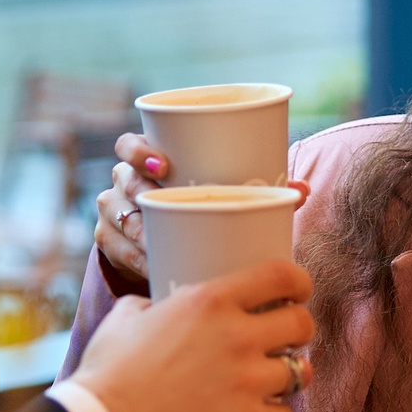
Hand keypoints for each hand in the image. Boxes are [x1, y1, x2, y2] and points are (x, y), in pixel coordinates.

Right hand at [73, 257, 313, 411]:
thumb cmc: (111, 371)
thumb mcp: (129, 315)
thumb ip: (155, 304)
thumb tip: (159, 307)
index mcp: (211, 300)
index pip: (282, 275)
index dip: (298, 283)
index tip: (297, 292)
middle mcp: (237, 336)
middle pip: (302, 324)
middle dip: (298, 331)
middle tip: (282, 341)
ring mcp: (248, 381)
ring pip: (300, 372)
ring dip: (288, 376)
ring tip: (270, 382)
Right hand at [95, 133, 311, 282]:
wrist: (161, 239)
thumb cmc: (196, 205)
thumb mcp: (219, 192)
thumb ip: (256, 188)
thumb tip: (302, 191)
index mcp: (146, 160)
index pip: (128, 145)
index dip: (139, 150)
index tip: (164, 166)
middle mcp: (123, 182)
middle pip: (124, 181)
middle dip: (144, 194)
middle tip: (168, 210)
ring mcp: (111, 213)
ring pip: (120, 219)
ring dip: (141, 232)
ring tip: (163, 244)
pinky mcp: (108, 245)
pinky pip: (117, 251)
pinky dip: (135, 259)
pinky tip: (151, 266)